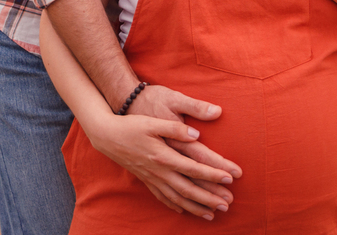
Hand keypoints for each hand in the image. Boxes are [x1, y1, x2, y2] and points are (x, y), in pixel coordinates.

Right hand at [82, 102, 239, 219]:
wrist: (107, 135)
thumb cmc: (131, 125)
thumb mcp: (153, 122)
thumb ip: (175, 128)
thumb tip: (197, 134)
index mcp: (164, 155)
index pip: (194, 168)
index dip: (213, 174)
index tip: (229, 178)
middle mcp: (159, 171)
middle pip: (189, 189)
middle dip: (209, 198)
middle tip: (227, 204)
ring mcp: (152, 178)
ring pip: (177, 197)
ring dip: (196, 207)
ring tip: (212, 214)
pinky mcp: (146, 179)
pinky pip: (162, 197)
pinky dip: (175, 206)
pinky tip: (183, 210)